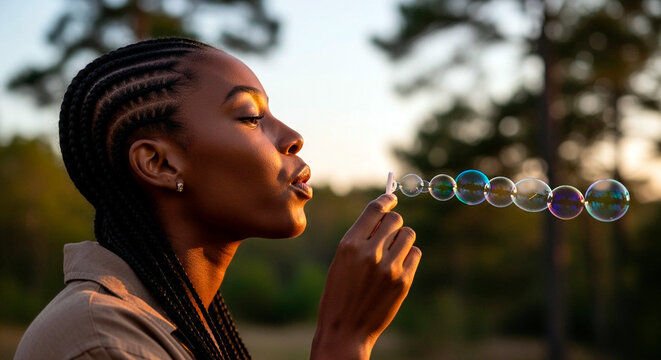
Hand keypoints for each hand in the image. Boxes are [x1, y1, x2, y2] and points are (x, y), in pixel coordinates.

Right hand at [311, 194, 421, 359]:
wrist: (345, 329)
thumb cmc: (339, 292)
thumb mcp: (341, 260)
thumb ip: (360, 238)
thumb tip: (383, 214)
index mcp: (349, 244)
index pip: (374, 210)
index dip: (386, 200)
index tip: (391, 197)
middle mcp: (370, 252)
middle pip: (395, 219)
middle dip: (394, 223)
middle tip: (389, 233)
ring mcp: (389, 267)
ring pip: (408, 235)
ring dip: (402, 240)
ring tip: (391, 254)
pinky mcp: (403, 281)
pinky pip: (415, 254)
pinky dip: (409, 256)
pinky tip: (397, 267)